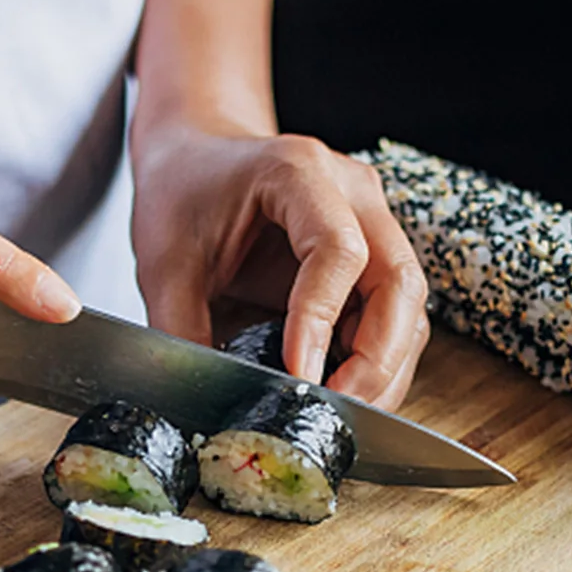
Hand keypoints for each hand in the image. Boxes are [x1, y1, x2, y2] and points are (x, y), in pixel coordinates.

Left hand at [129, 124, 429, 408]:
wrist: (195, 156)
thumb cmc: (181, 196)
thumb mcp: (163, 265)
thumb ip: (180, 330)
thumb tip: (203, 401)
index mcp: (298, 173)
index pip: (337, 249)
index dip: (321, 318)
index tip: (297, 374)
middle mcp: (353, 193)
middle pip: (399, 282)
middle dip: (375, 359)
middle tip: (335, 410)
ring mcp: (372, 224)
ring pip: (408, 308)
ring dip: (383, 369)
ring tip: (338, 414)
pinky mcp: (371, 261)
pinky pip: (392, 319)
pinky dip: (374, 364)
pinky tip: (341, 394)